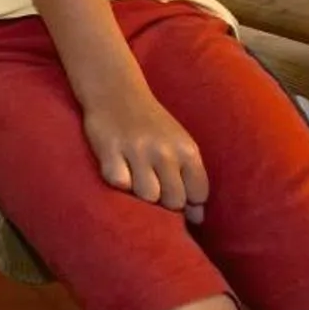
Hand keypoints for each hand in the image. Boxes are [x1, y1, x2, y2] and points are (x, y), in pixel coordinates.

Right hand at [81, 83, 209, 221]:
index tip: (174, 191)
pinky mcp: (110, 150)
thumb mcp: (179, 146)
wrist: (116, 90)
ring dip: (139, 193)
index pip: (198, 194)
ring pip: (147, 195)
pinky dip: (118, 181)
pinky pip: (119, 183)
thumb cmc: (151, 124)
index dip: (187, 200)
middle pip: (174, 201)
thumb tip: (198, 218)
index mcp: (187, 150)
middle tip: (152, 185)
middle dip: (164, 201)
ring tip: (134, 177)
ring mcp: (137, 150)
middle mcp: (165, 151)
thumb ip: (191, 179)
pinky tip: (118, 169)